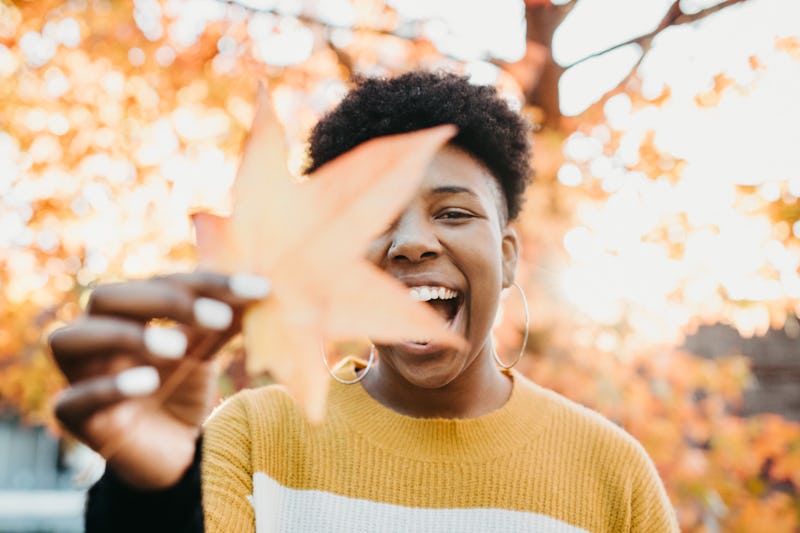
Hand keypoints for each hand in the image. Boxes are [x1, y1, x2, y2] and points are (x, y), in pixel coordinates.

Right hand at [49, 271, 269, 488]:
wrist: (173, 454)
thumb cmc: (182, 391)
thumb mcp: (206, 349)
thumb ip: (225, 318)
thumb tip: (261, 285)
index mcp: (128, 311)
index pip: (161, 282)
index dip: (208, 283)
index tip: (258, 288)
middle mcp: (95, 334)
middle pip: (107, 298)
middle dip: (164, 302)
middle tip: (219, 316)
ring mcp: (79, 374)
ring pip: (73, 339)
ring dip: (126, 336)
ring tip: (178, 348)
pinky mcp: (74, 417)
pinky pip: (75, 398)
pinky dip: (109, 387)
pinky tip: (147, 382)